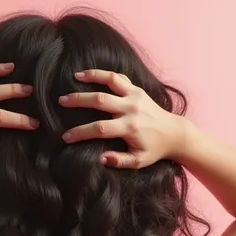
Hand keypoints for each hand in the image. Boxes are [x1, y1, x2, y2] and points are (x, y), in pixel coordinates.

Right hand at [59, 69, 186, 167]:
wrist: (174, 133)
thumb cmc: (154, 150)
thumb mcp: (138, 161)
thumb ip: (119, 161)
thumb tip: (100, 159)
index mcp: (129, 127)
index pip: (100, 128)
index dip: (81, 132)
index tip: (66, 137)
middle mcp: (131, 109)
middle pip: (100, 100)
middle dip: (78, 100)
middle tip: (61, 101)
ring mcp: (135, 96)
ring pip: (110, 81)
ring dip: (91, 77)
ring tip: (74, 76)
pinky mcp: (137, 89)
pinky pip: (119, 78)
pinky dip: (104, 74)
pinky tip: (89, 73)